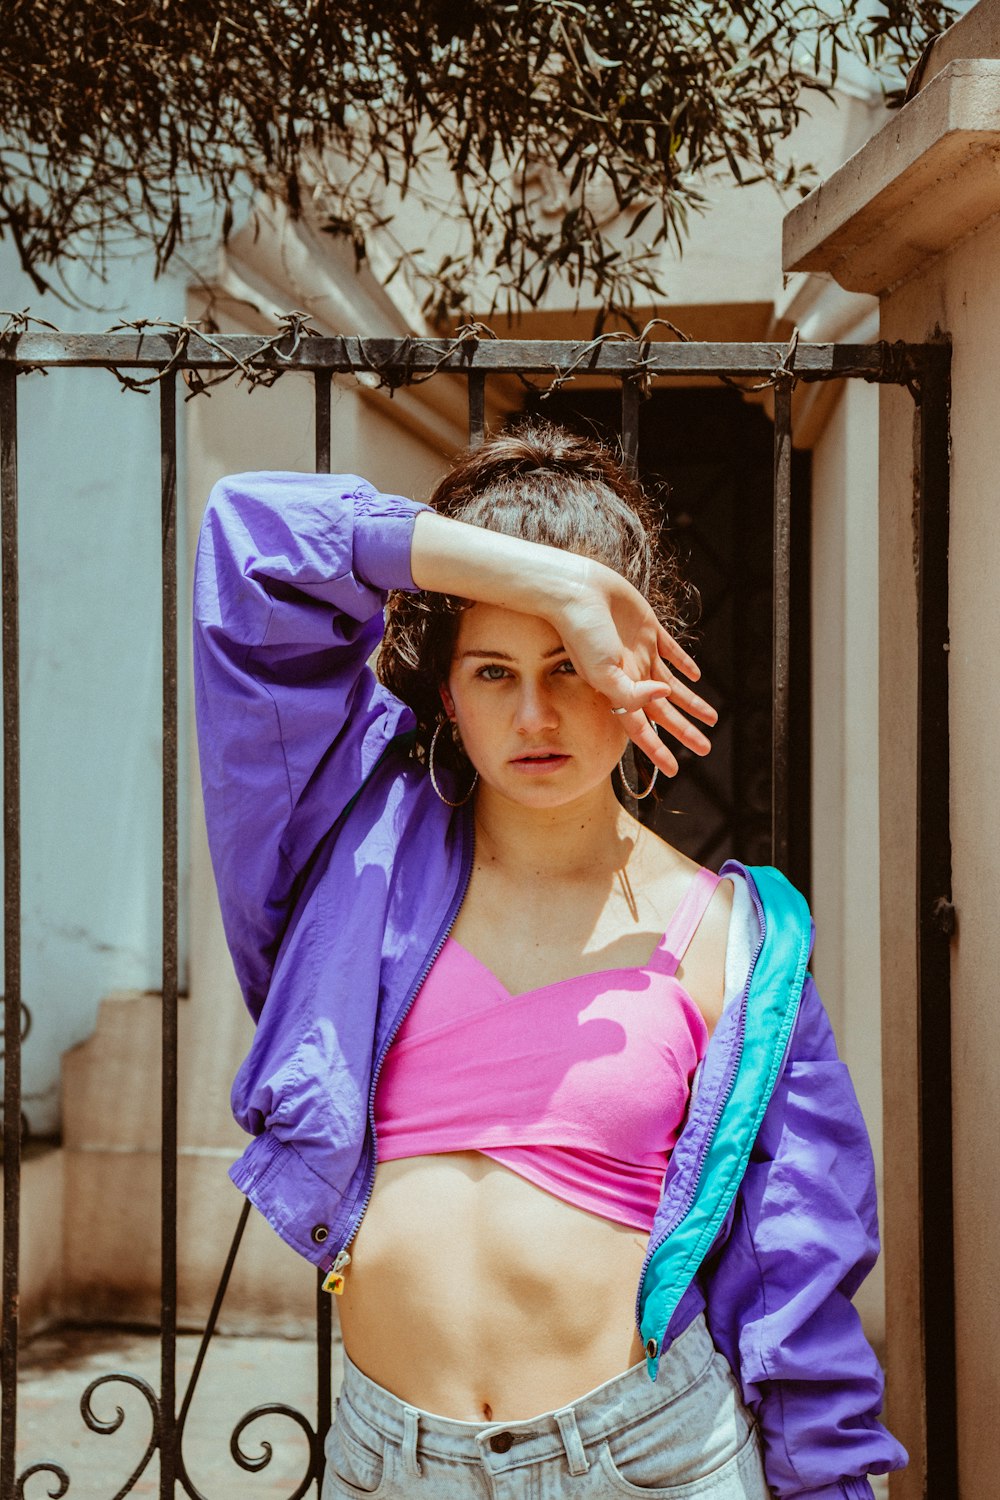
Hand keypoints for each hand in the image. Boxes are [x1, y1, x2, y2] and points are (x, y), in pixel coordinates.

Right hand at [552, 563, 715, 776]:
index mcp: (617, 689)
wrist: (576, 590)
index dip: (657, 750)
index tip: (675, 769)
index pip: (641, 728)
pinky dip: (684, 663)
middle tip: (704, 748)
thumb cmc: (580, 632)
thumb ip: (632, 692)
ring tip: (712, 719)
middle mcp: (630, 674)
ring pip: (673, 685)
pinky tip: (695, 676)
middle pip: (663, 711)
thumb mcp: (603, 671)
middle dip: (684, 731)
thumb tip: (666, 695)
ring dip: (692, 702)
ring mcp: (640, 651)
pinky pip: (671, 650)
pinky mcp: (648, 627)